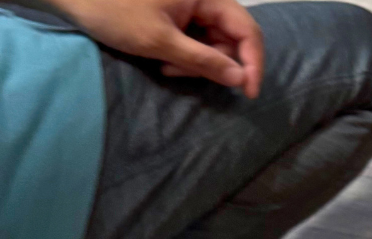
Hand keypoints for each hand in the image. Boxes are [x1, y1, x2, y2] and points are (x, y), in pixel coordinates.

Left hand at [49, 0, 263, 97]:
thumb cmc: (114, 13)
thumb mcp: (160, 41)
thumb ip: (204, 60)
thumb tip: (241, 79)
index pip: (247, 30)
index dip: (253, 63)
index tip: (249, 93)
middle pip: (232, 39)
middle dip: (215, 64)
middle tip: (183, 75)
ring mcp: (192, 8)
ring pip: (214, 44)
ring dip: (197, 63)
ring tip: (167, 67)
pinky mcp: (179, 16)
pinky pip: (197, 42)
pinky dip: (186, 57)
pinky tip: (164, 61)